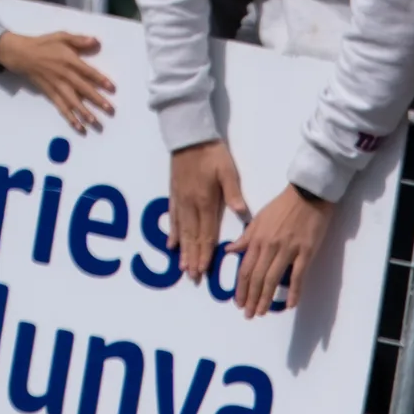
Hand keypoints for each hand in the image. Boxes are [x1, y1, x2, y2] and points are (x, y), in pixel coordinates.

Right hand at [0, 28, 115, 129]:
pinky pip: (62, 107)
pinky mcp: (51, 94)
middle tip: (109, 109)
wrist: (22, 54)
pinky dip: (70, 118)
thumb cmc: (44, 44)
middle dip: (97, 99)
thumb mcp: (61, 36)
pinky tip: (80, 127)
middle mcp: (64, 75)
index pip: (87, 71)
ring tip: (95, 122)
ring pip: (72, 101)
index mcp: (69, 60)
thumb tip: (95, 41)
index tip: (112, 88)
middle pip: (82, 89)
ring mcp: (57, 86)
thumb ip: (79, 39)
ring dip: (84, 112)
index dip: (100, 80)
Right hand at [169, 138, 246, 284]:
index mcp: (205, 201)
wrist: (189, 137)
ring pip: (181, 231)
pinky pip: (172, 218)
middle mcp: (190, 204)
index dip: (205, 252)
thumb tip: (242, 213)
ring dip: (182, 251)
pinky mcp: (174, 195)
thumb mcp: (227, 171)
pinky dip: (173, 233)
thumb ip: (233, 194)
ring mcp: (180, 201)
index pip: (206, 233)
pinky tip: (171, 245)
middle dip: (193, 258)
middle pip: (192, 237)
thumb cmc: (212, 153)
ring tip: (182, 268)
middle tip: (193, 277)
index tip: (204, 269)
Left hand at [235, 181, 335, 318]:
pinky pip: (298, 276)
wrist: (308, 194)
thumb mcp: (259, 218)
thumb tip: (231, 250)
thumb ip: (246, 237)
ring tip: (262, 312)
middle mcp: (269, 246)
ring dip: (266, 299)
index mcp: (257, 239)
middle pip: (256, 278)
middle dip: (251, 298)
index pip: (245, 268)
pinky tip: (289, 305)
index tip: (238, 302)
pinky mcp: (305, 252)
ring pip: (272, 279)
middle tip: (249, 314)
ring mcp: (288, 250)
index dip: (241, 288)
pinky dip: (294, 292)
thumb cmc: (284, 206)